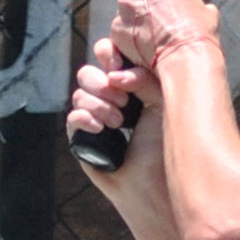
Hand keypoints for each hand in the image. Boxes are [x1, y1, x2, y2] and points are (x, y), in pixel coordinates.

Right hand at [67, 44, 163, 207]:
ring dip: (99, 104)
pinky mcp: (83, 140)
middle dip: (103, 83)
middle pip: (89, 72)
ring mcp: (95, 119)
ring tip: (118, 122)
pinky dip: (86, 119)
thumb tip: (116, 74)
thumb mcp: (163, 101)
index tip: (117, 66)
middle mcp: (111, 101)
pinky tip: (102, 130)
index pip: (109, 58)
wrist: (158, 184)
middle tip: (124, 102)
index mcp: (131, 87)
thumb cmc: (167, 145)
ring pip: (79, 93)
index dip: (108, 55)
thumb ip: (143, 77)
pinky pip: (73, 117)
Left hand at [109, 0, 220, 79]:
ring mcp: (125, 6)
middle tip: (157, 18)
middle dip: (143, 0)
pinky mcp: (117, 28)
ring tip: (152, 36)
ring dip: (135, 19)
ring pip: (126, 9)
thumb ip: (191, 0)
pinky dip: (129, 37)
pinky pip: (120, 30)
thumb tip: (195, 8)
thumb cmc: (200, 32)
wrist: (186, 57)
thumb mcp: (205, 8)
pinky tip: (144, 47)